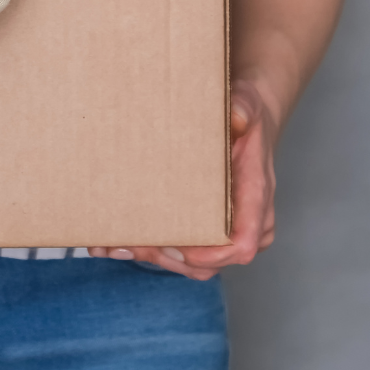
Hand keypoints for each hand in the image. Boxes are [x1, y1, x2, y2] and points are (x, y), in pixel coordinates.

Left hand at [88, 79, 277, 279]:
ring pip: (189, 263)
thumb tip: (236, 117)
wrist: (244, 122)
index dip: (210, 255)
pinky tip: (114, 242)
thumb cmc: (245, 118)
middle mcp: (246, 224)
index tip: (175, 246)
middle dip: (166, 257)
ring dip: (151, 257)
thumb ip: (243, 110)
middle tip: (128, 243)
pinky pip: (181, 252)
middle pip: (207, 262)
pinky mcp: (206, 230)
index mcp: (256, 199)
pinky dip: (149, 249)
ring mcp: (226, 232)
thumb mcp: (246, 106)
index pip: (241, 244)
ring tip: (112, 243)